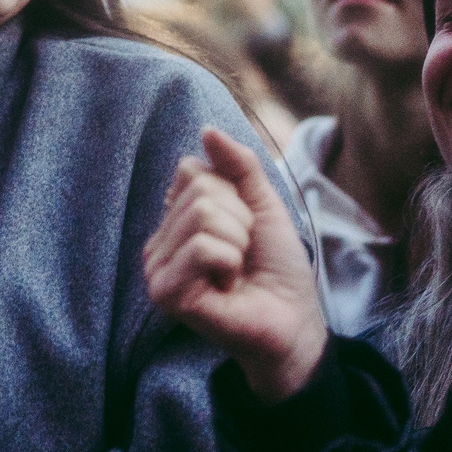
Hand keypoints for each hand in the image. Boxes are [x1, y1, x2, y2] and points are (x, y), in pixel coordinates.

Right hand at [142, 127, 326, 402]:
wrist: (293, 321)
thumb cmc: (276, 268)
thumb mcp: (263, 205)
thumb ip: (239, 166)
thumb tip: (207, 129)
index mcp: (175, 220)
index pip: (192, 171)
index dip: (234, 195)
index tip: (243, 230)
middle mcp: (159, 242)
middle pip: (200, 192)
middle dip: (239, 220)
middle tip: (243, 257)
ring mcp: (158, 269)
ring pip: (202, 215)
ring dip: (238, 243)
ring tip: (236, 272)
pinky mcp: (166, 293)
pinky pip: (202, 247)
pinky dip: (230, 262)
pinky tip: (227, 288)